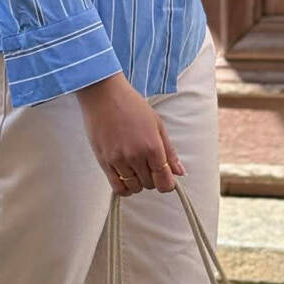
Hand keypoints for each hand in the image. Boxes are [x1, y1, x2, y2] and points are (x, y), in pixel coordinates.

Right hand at [76, 73, 185, 194]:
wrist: (104, 94)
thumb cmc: (132, 105)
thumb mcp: (157, 124)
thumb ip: (169, 151)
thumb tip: (180, 172)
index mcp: (152, 146)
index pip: (165, 182)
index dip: (168, 183)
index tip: (166, 178)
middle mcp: (136, 156)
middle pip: (150, 185)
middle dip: (153, 179)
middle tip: (149, 165)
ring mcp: (118, 160)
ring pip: (134, 187)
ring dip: (138, 182)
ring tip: (136, 168)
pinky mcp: (104, 161)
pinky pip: (117, 187)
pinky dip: (124, 188)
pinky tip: (126, 177)